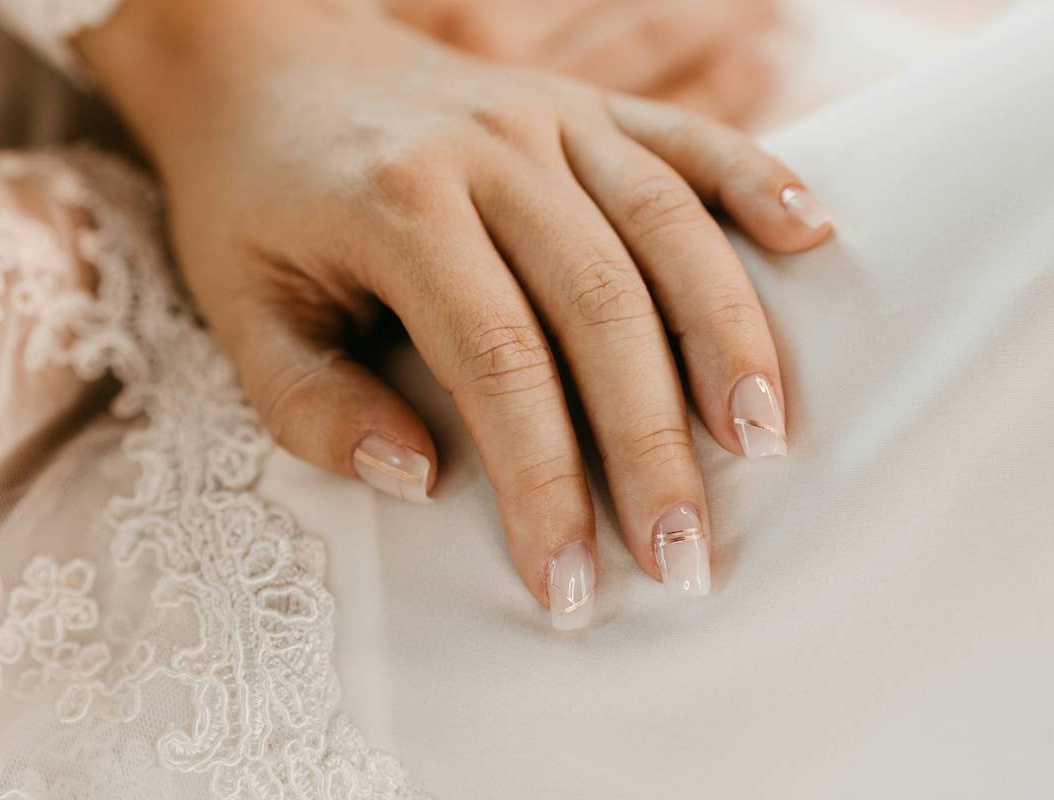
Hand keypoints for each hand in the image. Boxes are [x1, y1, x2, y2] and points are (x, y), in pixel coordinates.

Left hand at [80, 0, 832, 628]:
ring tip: (768, 440)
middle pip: (603, 309)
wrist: (262, 61)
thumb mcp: (239, 313)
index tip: (571, 588)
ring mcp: (547, 116)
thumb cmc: (249, 202)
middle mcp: (489, 153)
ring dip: (728, 337)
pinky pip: (687, 136)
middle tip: (689, 559)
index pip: (497, 366)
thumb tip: (422, 479)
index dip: (544, 485)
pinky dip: (756, 183)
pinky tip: (814, 238)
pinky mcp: (581, 102)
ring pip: (667, 226)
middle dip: (654, 447)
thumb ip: (313, 406)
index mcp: (397, 207)